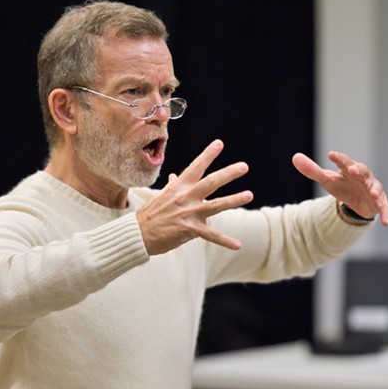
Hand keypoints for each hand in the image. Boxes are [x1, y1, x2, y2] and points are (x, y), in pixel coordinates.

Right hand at [137, 139, 253, 254]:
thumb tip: (174, 177)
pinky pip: (211, 235)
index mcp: (179, 187)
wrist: (138, 234)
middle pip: (211, 182)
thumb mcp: (160, 196)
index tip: (219, 143)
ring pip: (216, 205)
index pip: (195, 167)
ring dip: (234, 200)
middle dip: (228, 173)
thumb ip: (172, 187)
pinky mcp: (190, 230)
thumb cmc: (150, 215)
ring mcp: (188, 213)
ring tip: (248, 195)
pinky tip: (238, 245)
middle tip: (244, 166)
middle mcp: (185, 197)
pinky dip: (225, 241)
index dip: (207, 155)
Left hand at [292, 150, 387, 225]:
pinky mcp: (379, 202)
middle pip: (362, 170)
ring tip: (372, 193)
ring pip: (375, 187)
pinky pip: (383, 207)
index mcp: (349, 169)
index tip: (331, 155)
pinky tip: (385, 223)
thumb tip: (295, 157)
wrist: (355, 200)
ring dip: (375, 190)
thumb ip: (312, 170)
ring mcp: (372, 188)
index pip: (344, 162)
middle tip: (352, 170)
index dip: (339, 158)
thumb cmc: (341, 186)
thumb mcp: (326, 180)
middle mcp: (363, 176)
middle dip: (358, 170)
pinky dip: (385, 213)